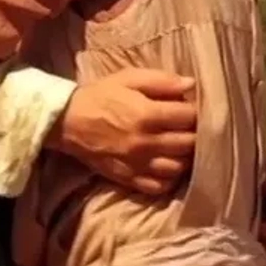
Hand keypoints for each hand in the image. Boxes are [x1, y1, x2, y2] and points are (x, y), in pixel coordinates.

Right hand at [46, 68, 197, 195]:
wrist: (68, 121)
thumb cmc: (100, 96)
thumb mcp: (129, 78)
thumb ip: (161, 80)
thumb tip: (191, 83)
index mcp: (148, 115)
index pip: (190, 118)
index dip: (197, 112)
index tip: (193, 109)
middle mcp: (146, 143)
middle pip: (189, 144)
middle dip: (196, 134)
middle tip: (191, 128)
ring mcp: (138, 164)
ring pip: (179, 167)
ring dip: (186, 157)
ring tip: (181, 147)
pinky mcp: (129, 179)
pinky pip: (160, 186)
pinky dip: (170, 178)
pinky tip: (168, 165)